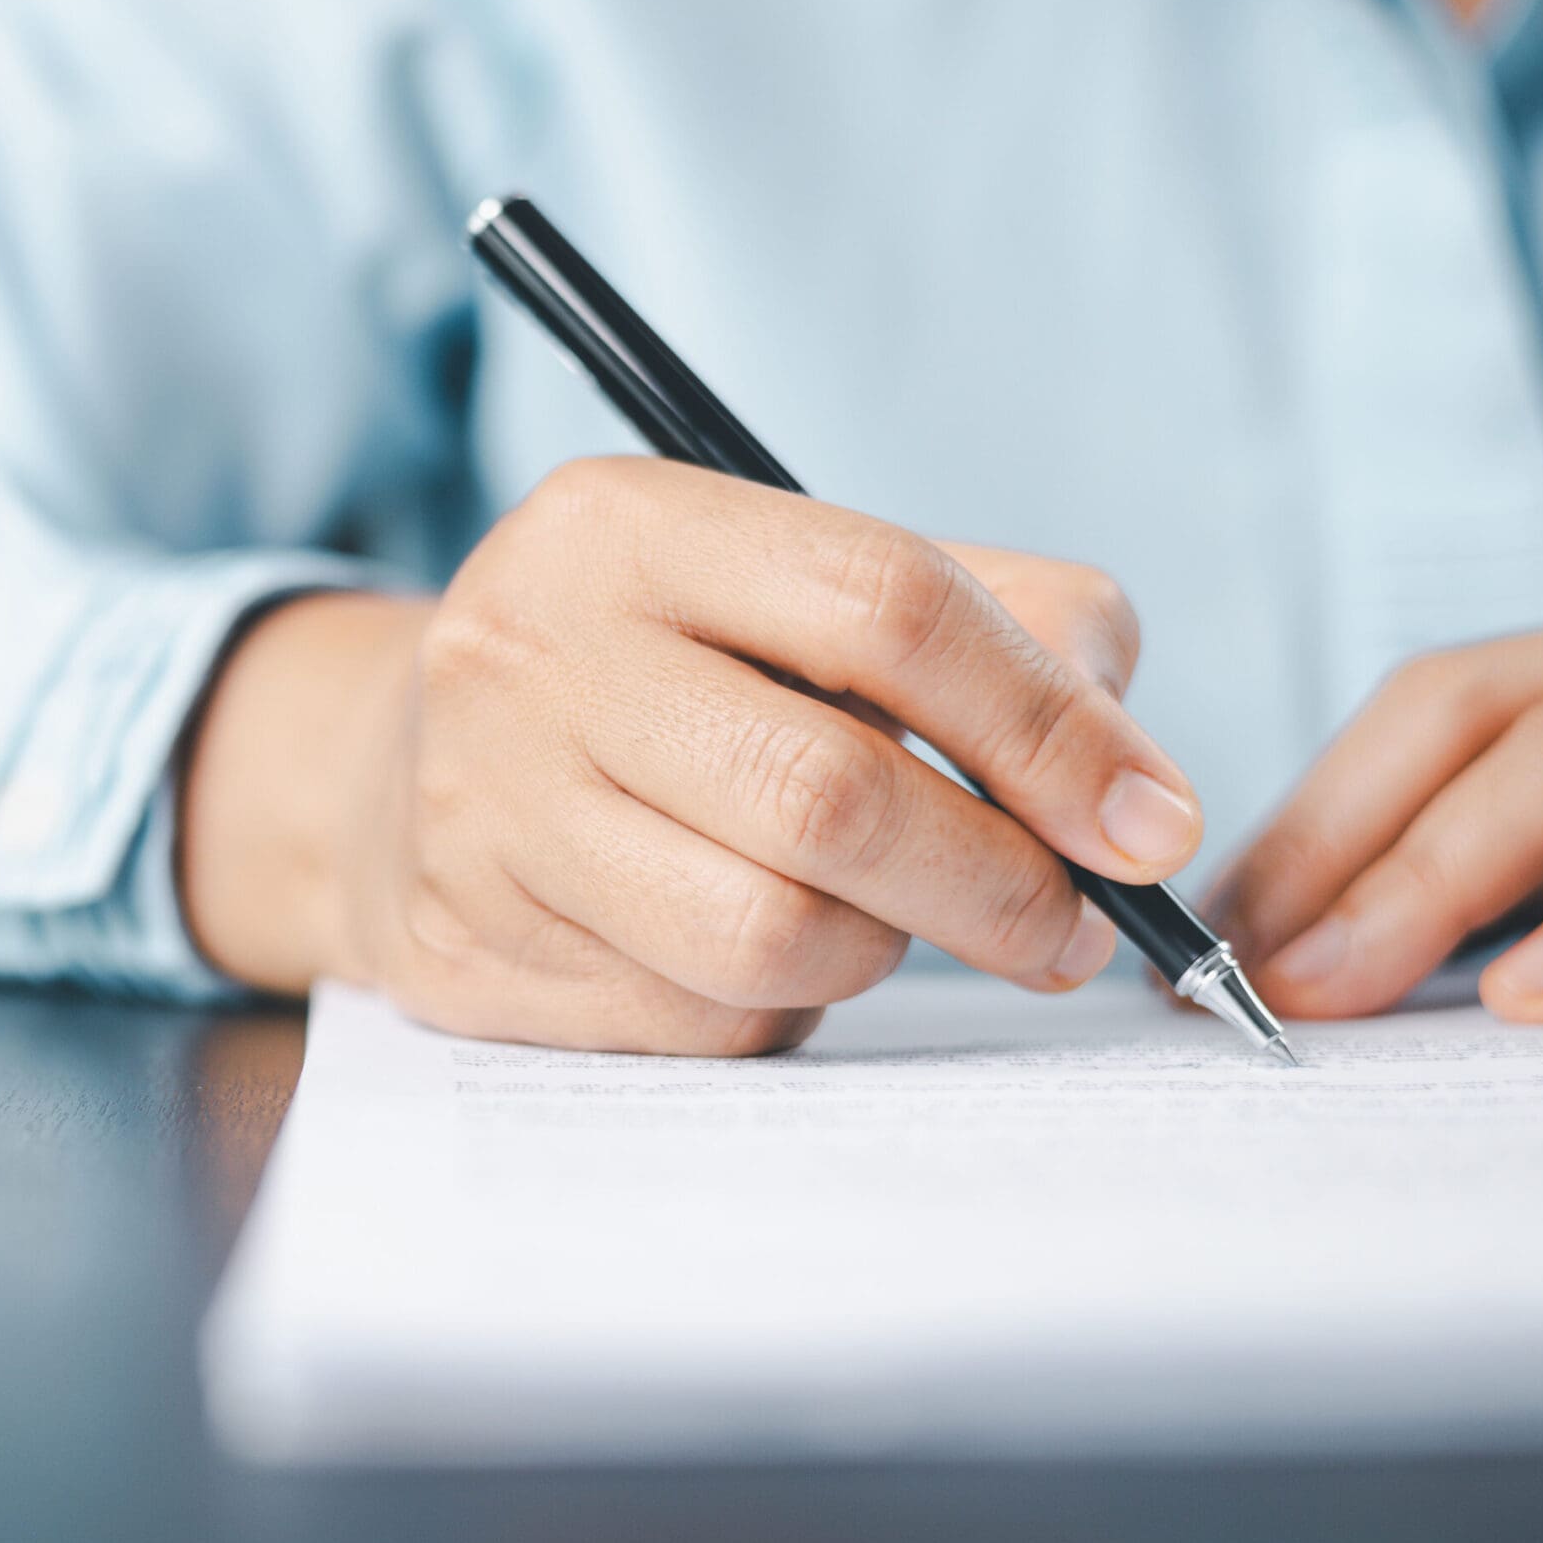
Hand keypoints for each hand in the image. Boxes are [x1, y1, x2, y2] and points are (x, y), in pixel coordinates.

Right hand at [177, 457, 1204, 1053]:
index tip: (1148, 823)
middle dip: (999, 883)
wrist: (393, 774)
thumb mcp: (798, 587)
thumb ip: (998, 626)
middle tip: (1072, 929)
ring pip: (771, 933)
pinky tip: (748, 949)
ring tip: (880, 914)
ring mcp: (486, 811)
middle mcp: (530, 652)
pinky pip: (700, 1019)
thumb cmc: (662, 677)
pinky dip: (778, 1005)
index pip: (885, 605)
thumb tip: (1135, 788)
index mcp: (625, 524)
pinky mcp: (471, 951)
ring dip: (880, 949)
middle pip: (835, 793)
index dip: (1046, 725)